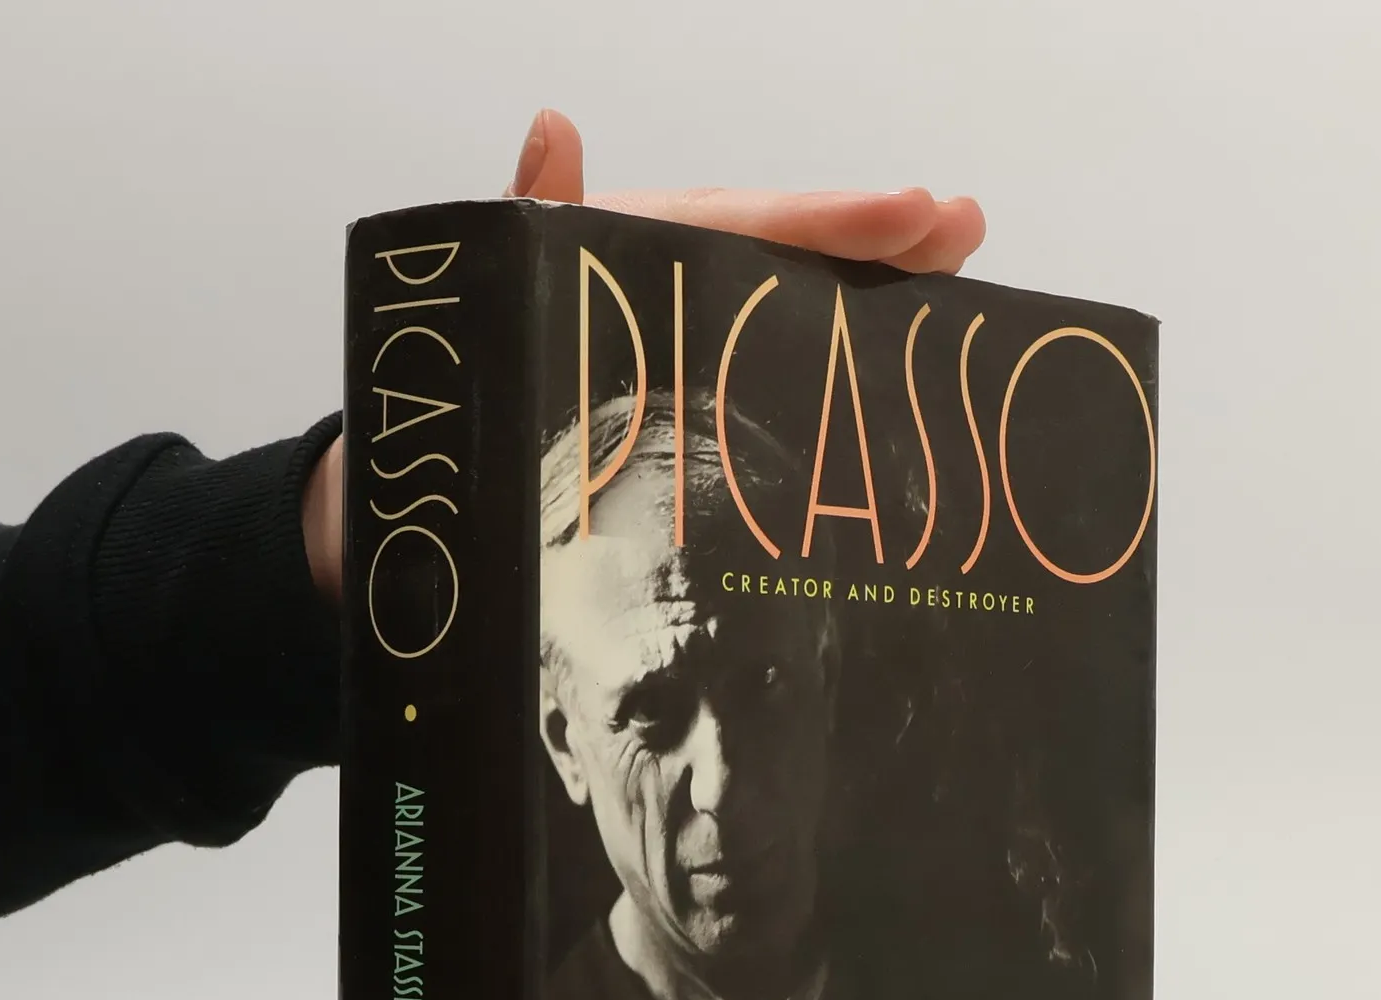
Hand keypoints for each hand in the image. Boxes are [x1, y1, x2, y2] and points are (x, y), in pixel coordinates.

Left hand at [303, 110, 987, 597]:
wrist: (414, 488)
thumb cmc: (457, 382)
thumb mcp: (488, 295)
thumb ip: (522, 219)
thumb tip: (553, 129)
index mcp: (626, 251)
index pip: (739, 224)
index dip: (824, 218)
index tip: (907, 211)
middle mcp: (667, 293)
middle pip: (788, 254)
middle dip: (878, 241)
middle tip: (966, 228)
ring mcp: (684, 352)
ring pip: (792, 310)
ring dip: (877, 295)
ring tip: (960, 274)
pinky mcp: (687, 414)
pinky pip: (770, 378)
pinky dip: (836, 367)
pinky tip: (900, 376)